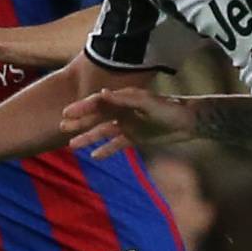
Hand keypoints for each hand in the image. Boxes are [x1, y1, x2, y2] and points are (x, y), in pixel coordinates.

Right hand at [61, 86, 199, 158]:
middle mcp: (123, 111)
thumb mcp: (148, 102)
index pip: (98, 102)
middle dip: (80, 122)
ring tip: (72, 145)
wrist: (189, 122)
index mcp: (124, 99)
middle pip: (97, 117)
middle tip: (62, 128)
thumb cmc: (170, 108)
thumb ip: (126, 98)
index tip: (66, 113)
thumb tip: (103, 94)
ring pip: (103, 132)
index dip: (82, 107)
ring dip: (88, 137)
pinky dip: (106, 150)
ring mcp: (128, 125)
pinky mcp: (135, 138)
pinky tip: (94, 157)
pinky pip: (116, 145)